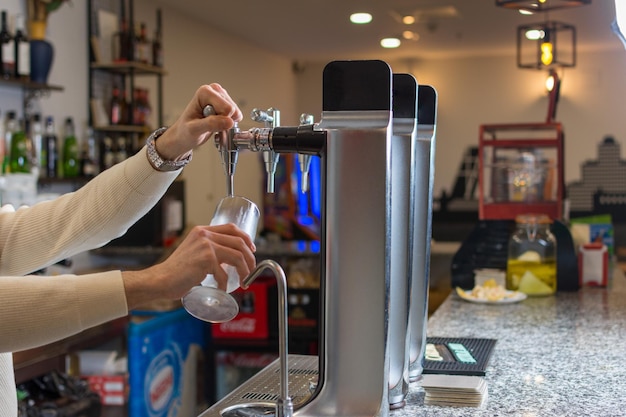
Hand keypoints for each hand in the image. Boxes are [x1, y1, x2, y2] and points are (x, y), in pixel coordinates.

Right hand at [122, 224, 255, 308]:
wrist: (161, 280)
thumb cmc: (176, 272)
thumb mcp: (193, 253)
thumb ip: (208, 251)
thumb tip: (229, 261)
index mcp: (202, 231)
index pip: (231, 228)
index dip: (245, 238)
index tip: (252, 249)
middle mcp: (204, 235)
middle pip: (239, 242)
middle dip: (250, 257)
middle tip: (251, 270)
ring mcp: (206, 246)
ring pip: (237, 256)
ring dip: (245, 270)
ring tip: (244, 281)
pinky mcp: (206, 259)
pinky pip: (224, 273)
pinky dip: (225, 283)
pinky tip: (221, 289)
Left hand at [154, 84, 242, 160]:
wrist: (184, 136)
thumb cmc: (185, 131)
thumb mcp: (194, 130)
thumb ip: (211, 124)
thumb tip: (229, 122)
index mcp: (205, 92)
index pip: (227, 108)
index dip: (220, 120)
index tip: (207, 122)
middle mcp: (214, 91)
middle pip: (233, 110)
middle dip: (223, 121)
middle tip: (209, 124)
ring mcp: (220, 97)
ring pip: (236, 114)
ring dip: (226, 123)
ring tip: (212, 124)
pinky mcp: (225, 104)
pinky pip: (236, 116)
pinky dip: (228, 124)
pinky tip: (217, 124)